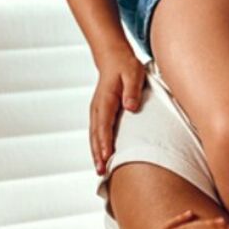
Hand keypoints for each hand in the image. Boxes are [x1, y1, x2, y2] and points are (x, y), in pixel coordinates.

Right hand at [92, 51, 148, 174]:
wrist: (113, 58)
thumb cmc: (125, 66)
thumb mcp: (134, 74)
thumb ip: (132, 90)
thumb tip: (130, 107)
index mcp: (106, 99)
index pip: (104, 124)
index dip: (105, 141)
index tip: (107, 156)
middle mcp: (97, 108)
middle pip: (96, 134)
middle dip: (98, 154)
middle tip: (101, 171)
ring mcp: (96, 111)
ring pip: (94, 136)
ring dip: (96, 153)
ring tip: (100, 171)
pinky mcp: (99, 114)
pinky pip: (96, 133)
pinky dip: (97, 146)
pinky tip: (101, 158)